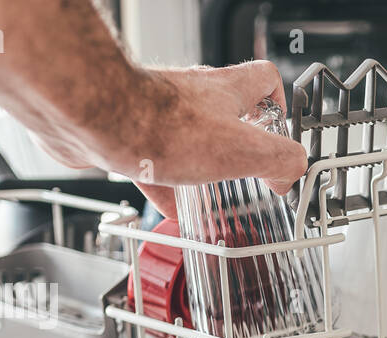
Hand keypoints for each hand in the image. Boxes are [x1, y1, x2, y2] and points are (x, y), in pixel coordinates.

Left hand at [35, 61, 307, 217]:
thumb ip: (280, 160)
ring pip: (190, 137)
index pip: (265, 80)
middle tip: (247, 170)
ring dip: (203, 164)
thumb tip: (290, 174)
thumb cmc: (161, 127)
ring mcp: (158, 111)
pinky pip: (154, 161)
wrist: (96, 119)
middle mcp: (193, 95)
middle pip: (227, 110)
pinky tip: (170, 209)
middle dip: (239, 142)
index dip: (278, 106)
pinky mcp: (129, 131)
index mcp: (226, 91)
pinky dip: (166, 186)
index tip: (280, 135)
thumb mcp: (244, 150)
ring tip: (212, 193)